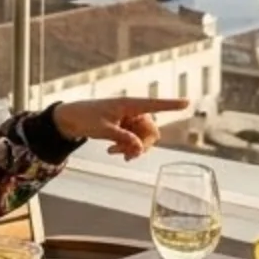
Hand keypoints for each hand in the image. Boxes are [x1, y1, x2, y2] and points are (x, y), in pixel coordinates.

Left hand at [47, 96, 187, 159]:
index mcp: (128, 104)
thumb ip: (122, 138)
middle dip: (143, 145)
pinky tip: (115, 152)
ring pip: (143, 138)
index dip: (171, 104)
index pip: (154, 104)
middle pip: (151, 130)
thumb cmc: (86, 118)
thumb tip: (139, 148)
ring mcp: (130, 120)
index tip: (187, 102)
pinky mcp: (126, 128)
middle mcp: (133, 111)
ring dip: (133, 149)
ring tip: (115, 153)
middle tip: (128, 157)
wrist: (72, 120)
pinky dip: (128, 148)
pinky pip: (135, 141)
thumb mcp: (102, 129)